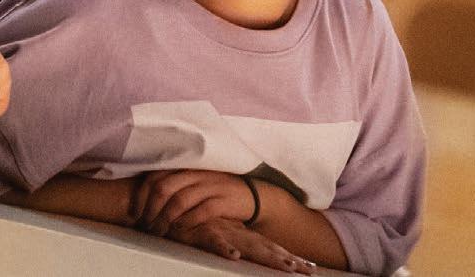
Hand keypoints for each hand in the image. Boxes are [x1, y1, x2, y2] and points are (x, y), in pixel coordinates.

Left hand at [133, 169, 255, 234]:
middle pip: (163, 188)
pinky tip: (179, 229)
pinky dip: (186, 221)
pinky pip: (200, 211)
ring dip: (165, 218)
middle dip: (150, 209)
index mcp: (184, 167)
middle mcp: (195, 173)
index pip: (154, 176)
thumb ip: (172, 184)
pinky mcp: (223, 201)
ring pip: (179, 200)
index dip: (141, 195)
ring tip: (159, 231)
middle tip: (146, 225)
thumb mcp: (192, 181)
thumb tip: (142, 200)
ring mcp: (209, 186)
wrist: (251, 194)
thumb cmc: (215, 190)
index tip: (134, 213)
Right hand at [167, 217, 315, 273]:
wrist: (166, 204)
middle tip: (309, 270)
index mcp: (238, 234)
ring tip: (286, 266)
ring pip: (247, 246)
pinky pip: (213, 241)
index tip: (308, 266)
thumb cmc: (188, 221)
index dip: (286, 256)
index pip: (267, 247)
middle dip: (286, 260)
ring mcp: (218, 232)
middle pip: (264, 249)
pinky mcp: (199, 232)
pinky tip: (233, 256)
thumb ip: (228, 237)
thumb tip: (242, 249)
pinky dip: (223, 248)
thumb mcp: (212, 232)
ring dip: (266, 256)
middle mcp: (233, 233)